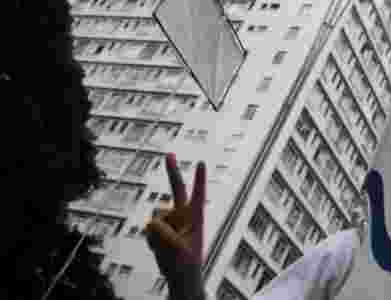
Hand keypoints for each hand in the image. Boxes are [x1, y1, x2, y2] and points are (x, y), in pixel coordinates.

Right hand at [145, 154, 206, 299]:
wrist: (178, 276)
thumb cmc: (185, 262)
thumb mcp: (177, 247)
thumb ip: (164, 231)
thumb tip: (152, 221)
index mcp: (196, 217)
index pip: (198, 194)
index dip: (199, 178)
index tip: (201, 162)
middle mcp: (183, 216)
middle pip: (177, 190)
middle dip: (172, 171)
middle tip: (169, 154)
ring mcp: (170, 222)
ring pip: (157, 218)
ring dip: (160, 233)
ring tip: (168, 246)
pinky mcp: (158, 230)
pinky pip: (149, 230)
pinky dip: (152, 240)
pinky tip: (160, 248)